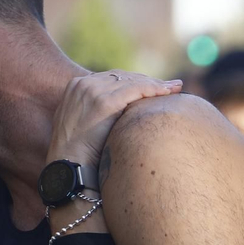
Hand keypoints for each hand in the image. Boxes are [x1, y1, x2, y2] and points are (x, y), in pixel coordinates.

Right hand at [48, 71, 181, 168]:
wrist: (68, 168)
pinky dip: (154, 90)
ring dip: (155, 85)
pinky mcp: (104, 101)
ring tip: (175, 88)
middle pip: (122, 77)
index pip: (111, 78)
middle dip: (147, 81)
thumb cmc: (77, 155)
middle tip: (170, 86)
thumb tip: (119, 114)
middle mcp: (83, 84)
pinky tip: (168, 93)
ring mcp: (92, 91)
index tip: (154, 87)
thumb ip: (95, 112)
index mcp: (76, 86)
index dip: (135, 82)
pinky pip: (135, 90)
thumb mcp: (81, 125)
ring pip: (131, 81)